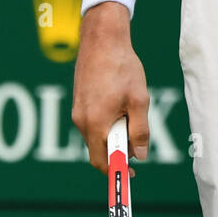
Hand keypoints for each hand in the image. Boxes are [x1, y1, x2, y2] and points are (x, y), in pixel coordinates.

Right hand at [72, 2, 149, 174]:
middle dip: (119, 151)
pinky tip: (120, 103)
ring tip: (130, 110)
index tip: (130, 177)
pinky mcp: (78, 102)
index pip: (103, 162)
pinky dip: (107, 122)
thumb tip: (140, 155)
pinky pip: (93, 122)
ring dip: (114, 133)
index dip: (117, 172)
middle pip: (99, 150)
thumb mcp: (139, 100)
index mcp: (95, 124)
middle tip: (138, 139)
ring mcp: (77, 111)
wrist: (102, 39)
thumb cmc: (123, 67)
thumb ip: (140, 130)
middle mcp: (81, 121)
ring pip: (97, 135)